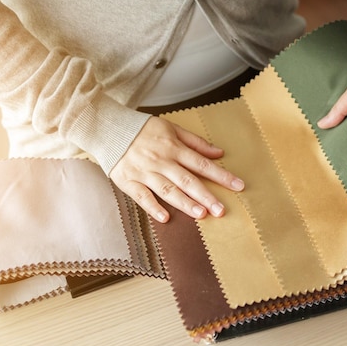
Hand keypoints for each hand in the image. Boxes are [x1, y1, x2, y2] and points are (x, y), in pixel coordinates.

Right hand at [109, 117, 244, 222]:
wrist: (108, 127)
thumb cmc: (143, 129)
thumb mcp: (172, 128)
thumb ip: (196, 142)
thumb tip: (219, 153)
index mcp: (174, 147)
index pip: (202, 164)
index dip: (222, 175)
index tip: (238, 186)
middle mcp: (161, 161)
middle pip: (188, 180)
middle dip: (206, 196)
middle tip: (221, 210)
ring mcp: (144, 172)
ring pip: (168, 190)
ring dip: (185, 203)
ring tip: (201, 215)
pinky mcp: (128, 181)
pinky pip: (141, 196)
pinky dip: (153, 207)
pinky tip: (165, 218)